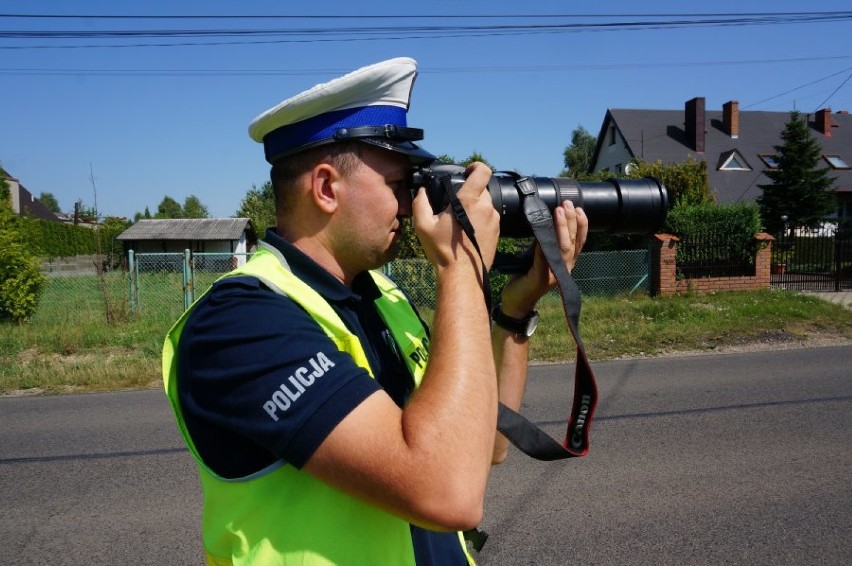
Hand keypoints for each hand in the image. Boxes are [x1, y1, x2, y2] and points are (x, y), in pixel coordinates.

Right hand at [412, 162, 499, 271]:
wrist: (462, 275)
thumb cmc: (442, 250)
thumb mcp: (423, 225)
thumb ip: (420, 203)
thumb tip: (421, 191)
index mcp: (469, 201)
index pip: (482, 171)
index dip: (476, 166)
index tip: (468, 170)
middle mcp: (486, 208)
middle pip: (483, 189)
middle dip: (471, 192)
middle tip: (456, 203)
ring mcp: (494, 220)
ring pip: (486, 204)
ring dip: (475, 207)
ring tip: (460, 221)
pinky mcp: (498, 232)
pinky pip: (489, 218)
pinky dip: (480, 219)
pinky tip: (468, 231)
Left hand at [500, 201, 587, 316]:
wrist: (515, 303)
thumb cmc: (525, 279)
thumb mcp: (538, 258)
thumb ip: (544, 244)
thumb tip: (543, 221)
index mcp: (566, 264)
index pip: (579, 242)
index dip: (582, 225)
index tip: (580, 209)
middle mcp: (565, 269)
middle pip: (573, 242)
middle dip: (571, 221)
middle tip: (567, 204)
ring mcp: (555, 274)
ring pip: (563, 247)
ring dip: (562, 228)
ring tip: (559, 211)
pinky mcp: (542, 278)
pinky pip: (545, 257)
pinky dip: (545, 242)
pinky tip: (542, 231)